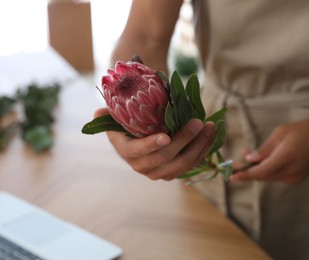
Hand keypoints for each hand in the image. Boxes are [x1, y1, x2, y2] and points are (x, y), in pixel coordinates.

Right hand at [94, 108, 215, 180]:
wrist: (138, 138)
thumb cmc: (127, 124)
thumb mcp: (116, 118)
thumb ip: (108, 115)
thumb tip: (96, 113)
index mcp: (128, 152)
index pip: (139, 152)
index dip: (151, 146)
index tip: (164, 137)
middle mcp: (143, 167)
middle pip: (166, 158)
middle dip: (184, 140)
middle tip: (198, 122)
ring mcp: (160, 172)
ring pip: (182, 164)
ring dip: (199, 146)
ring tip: (210, 127)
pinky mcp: (174, 172)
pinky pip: (191, 165)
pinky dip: (203, 151)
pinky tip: (211, 136)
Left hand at [230, 117, 308, 183]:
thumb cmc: (302, 131)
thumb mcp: (279, 134)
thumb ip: (263, 149)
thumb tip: (249, 159)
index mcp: (284, 160)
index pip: (259, 172)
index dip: (244, 175)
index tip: (231, 177)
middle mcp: (289, 172)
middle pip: (261, 175)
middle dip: (246, 169)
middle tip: (233, 162)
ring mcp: (293, 177)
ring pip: (267, 176)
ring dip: (256, 167)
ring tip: (247, 154)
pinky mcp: (295, 177)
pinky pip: (275, 175)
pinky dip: (266, 169)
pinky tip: (262, 159)